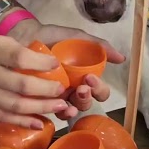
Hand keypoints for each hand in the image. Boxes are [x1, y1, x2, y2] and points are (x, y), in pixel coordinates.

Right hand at [0, 30, 73, 127]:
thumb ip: (3, 46)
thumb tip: (32, 55)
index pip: (17, 57)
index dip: (40, 63)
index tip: (55, 64)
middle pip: (21, 86)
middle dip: (47, 90)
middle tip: (63, 90)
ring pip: (14, 105)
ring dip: (40, 108)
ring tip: (59, 107)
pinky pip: (1, 116)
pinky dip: (21, 120)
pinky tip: (38, 122)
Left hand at [5, 18, 121, 117]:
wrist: (26, 35)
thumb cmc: (53, 37)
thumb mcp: (78, 38)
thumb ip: (100, 47)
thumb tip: (122, 58)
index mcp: (83, 78)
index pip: (99, 91)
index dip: (99, 89)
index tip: (91, 78)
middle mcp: (72, 90)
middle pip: (87, 104)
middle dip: (87, 99)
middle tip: (81, 88)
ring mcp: (56, 97)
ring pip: (71, 111)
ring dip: (74, 108)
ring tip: (70, 102)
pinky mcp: (40, 101)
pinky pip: (51, 112)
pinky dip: (57, 112)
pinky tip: (58, 108)